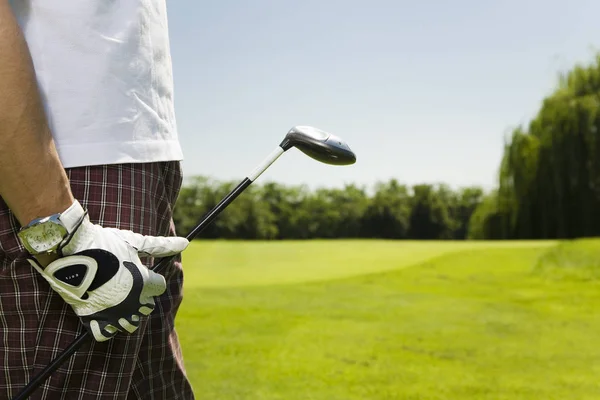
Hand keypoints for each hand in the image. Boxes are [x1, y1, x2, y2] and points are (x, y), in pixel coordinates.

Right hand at [27, 214, 188, 341]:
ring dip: (127, 314)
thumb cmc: (104, 242)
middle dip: (141, 298)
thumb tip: (185, 242)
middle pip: (147, 308)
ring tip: (115, 298)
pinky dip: (105, 327)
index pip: (160, 288)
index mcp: (144, 283)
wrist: (69, 247)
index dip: (151, 280)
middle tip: (126, 284)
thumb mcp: (134, 242)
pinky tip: (102, 312)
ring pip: (130, 324)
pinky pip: (105, 334)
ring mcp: (112, 312)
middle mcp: (131, 301)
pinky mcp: (92, 318)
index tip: (140, 272)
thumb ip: (160, 246)